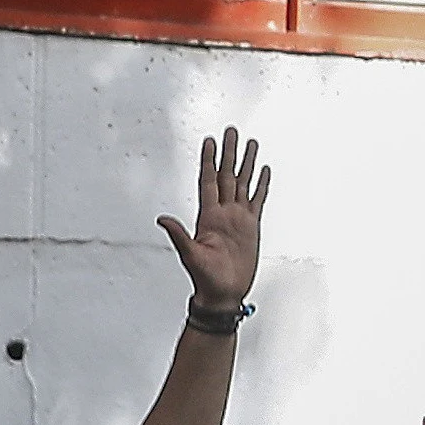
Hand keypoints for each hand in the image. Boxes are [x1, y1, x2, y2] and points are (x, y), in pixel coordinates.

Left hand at [157, 127, 270, 313]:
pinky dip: (261, 185)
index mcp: (208, 216)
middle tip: (231, 132)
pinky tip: (263, 171)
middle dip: (229, 153)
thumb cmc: (205, 277)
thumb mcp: (190, 255)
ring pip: (243, 183)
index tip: (210, 141)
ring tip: (251, 143)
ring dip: (246, 164)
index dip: (209, 160)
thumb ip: (178, 235)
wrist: (223, 292)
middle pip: (227, 175)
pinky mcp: (251, 227)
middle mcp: (223, 212)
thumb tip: (161, 219)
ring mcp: (238, 218)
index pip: (209, 181)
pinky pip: (257, 200)